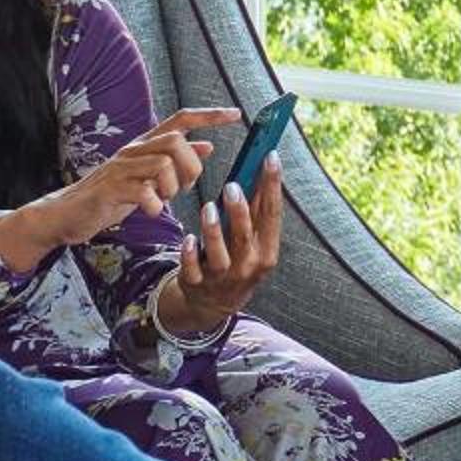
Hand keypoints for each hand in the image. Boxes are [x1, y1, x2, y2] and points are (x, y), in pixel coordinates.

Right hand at [0, 109, 240, 269]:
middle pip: (176, 140)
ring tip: (163, 200)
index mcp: (145, 145)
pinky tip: (151, 211)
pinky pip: (143, 192)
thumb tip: (208, 146)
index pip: (181, 119)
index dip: (210, 115)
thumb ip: (176, 162)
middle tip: (184, 188)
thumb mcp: (147, 176)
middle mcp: (134, 150)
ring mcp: (120, 168)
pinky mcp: (110, 189)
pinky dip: (154, 204)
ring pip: (162, 163)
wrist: (67, 213)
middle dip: (191, 166)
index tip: (236, 114)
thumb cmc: (111, 194)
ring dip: (172, 187)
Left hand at [153, 164, 282, 339]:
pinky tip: (188, 238)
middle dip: (239, 210)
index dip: (273, 185)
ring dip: (213, 228)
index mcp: (266, 252)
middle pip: (245, 235)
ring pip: (218, 253)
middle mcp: (247, 266)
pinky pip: (192, 268)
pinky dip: (189, 253)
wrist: (215, 303)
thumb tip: (261, 166)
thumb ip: (256, 210)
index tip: (271, 157)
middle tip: (231, 186)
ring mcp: (221, 277)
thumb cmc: (238, 260)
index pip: (273, 215)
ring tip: (208, 206)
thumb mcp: (254, 241)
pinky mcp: (197, 282)